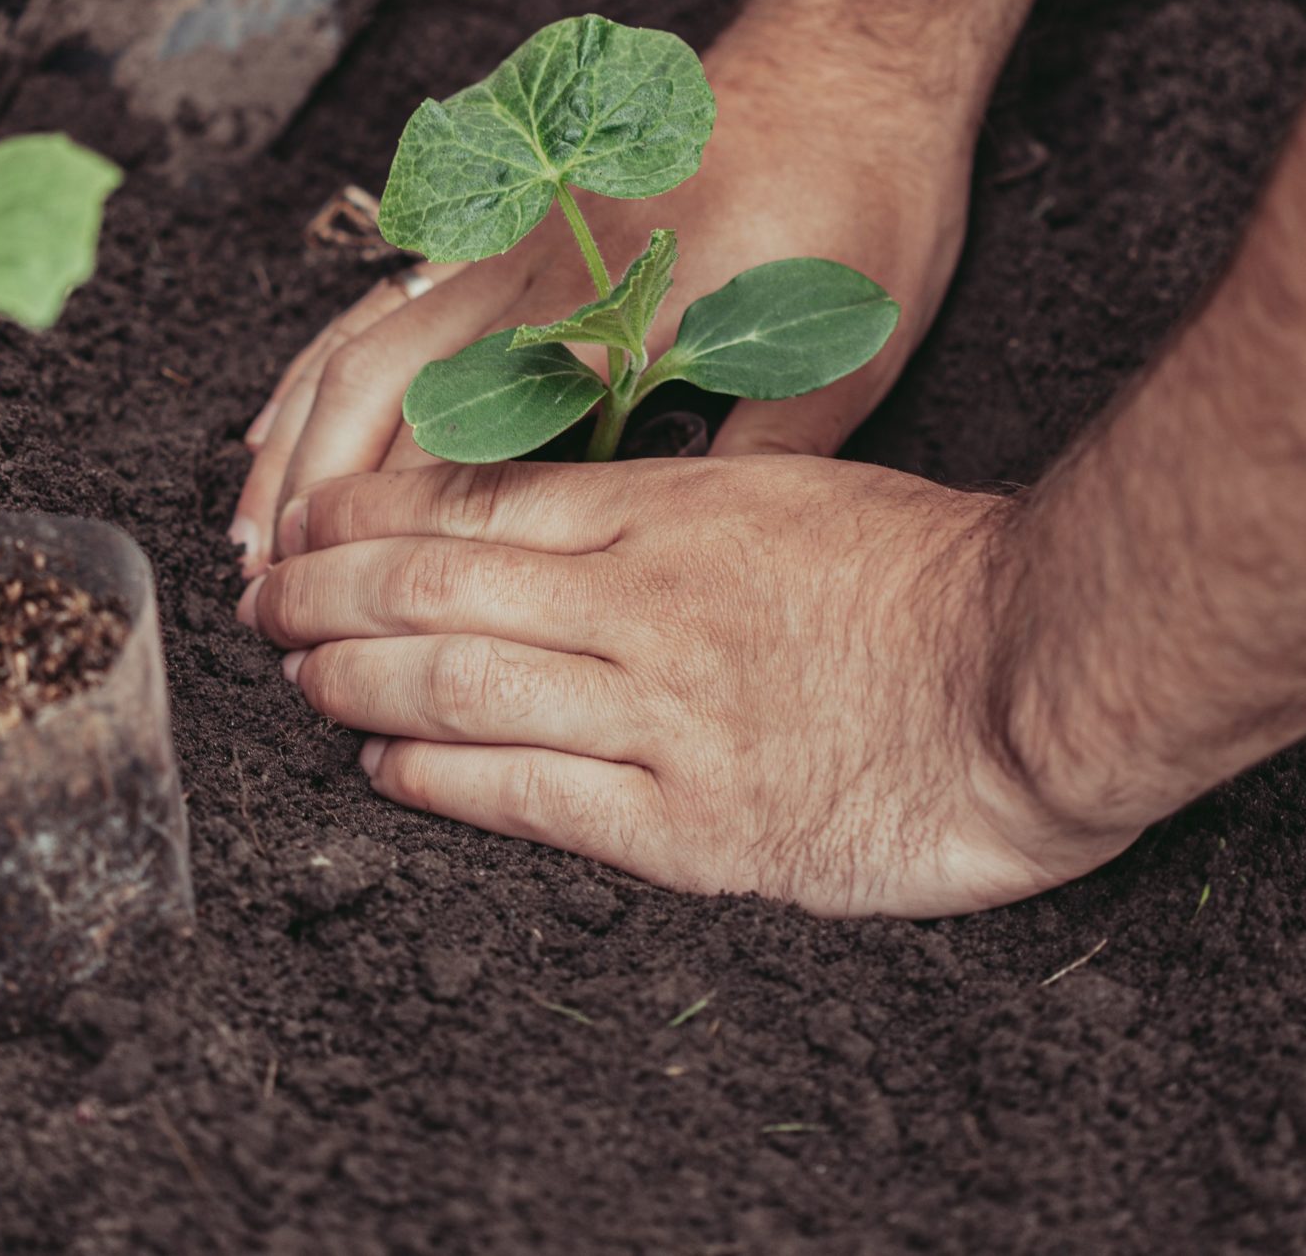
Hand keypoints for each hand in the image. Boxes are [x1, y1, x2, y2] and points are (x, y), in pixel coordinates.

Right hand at [228, 4, 978, 573]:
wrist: (849, 50)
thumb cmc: (858, 195)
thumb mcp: (837, 350)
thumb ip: (751, 459)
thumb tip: (691, 569)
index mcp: (614, 315)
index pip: (471, 446)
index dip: (405, 540)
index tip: (362, 616)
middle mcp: (538, 271)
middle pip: (380, 391)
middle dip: (312, 498)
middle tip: (272, 594)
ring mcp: (515, 232)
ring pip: (366, 338)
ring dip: (299, 435)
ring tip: (253, 526)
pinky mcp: (516, 209)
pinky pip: (390, 290)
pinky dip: (330, 356)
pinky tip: (294, 406)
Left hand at [234, 456, 1144, 916]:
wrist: (1042, 670)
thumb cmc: (947, 573)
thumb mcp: (809, 483)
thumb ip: (702, 495)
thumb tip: (617, 489)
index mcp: (675, 513)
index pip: (481, 504)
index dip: (375, 517)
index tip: (314, 523)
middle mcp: (643, 604)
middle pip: (439, 588)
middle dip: (329, 596)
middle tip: (263, 603)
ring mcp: (662, 713)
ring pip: (460, 686)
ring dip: (356, 682)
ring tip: (298, 682)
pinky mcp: (694, 821)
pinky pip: (533, 796)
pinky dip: (442, 780)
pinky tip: (386, 769)